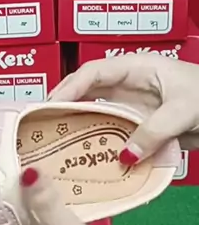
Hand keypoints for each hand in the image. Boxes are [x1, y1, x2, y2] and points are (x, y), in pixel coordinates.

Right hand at [49, 55, 198, 163]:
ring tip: (55, 142)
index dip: (69, 87)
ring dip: (79, 127)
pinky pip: (113, 133)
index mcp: (138, 67)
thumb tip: (123, 155)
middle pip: (87, 91)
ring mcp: (134, 106)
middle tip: (40, 125)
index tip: (50, 105)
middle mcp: (130, 85)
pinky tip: (88, 157)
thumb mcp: (182, 112)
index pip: (93, 72)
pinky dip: (100, 143)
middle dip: (63, 105)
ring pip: (97, 113)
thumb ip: (153, 132)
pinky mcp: (141, 126)